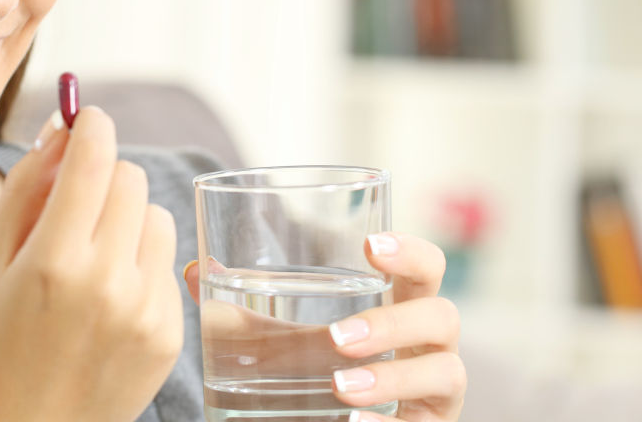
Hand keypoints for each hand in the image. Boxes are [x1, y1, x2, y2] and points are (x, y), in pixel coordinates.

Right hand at [0, 107, 182, 421]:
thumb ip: (26, 187)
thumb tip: (62, 127)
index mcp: (54, 261)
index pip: (94, 158)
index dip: (92, 125)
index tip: (88, 119)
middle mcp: (107, 283)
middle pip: (131, 177)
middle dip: (106, 175)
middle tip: (80, 200)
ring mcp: (146, 311)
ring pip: (157, 215)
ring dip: (130, 219)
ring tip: (96, 257)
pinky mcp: (170, 333)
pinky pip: (168, 263)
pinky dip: (143, 264)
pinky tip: (111, 296)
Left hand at [183, 232, 465, 421]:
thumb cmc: (310, 385)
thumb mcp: (277, 350)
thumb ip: (243, 316)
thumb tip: (195, 270)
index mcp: (399, 309)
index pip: (425, 268)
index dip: (410, 251)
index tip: (369, 246)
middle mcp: (427, 348)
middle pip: (443, 316)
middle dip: (394, 323)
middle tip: (337, 336)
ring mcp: (436, 395)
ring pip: (445, 373)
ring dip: (391, 377)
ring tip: (339, 384)